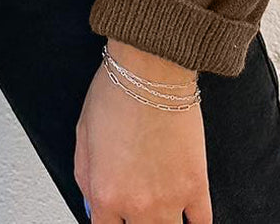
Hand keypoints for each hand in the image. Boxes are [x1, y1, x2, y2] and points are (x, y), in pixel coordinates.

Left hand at [75, 44, 212, 222]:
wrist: (150, 70)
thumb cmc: (116, 92)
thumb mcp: (83, 136)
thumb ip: (87, 178)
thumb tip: (92, 202)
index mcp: (105, 194)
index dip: (111, 222)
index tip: (117, 217)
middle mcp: (137, 205)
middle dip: (136, 221)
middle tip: (139, 207)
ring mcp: (170, 200)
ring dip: (164, 222)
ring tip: (161, 208)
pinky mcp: (197, 187)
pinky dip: (195, 223)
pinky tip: (188, 216)